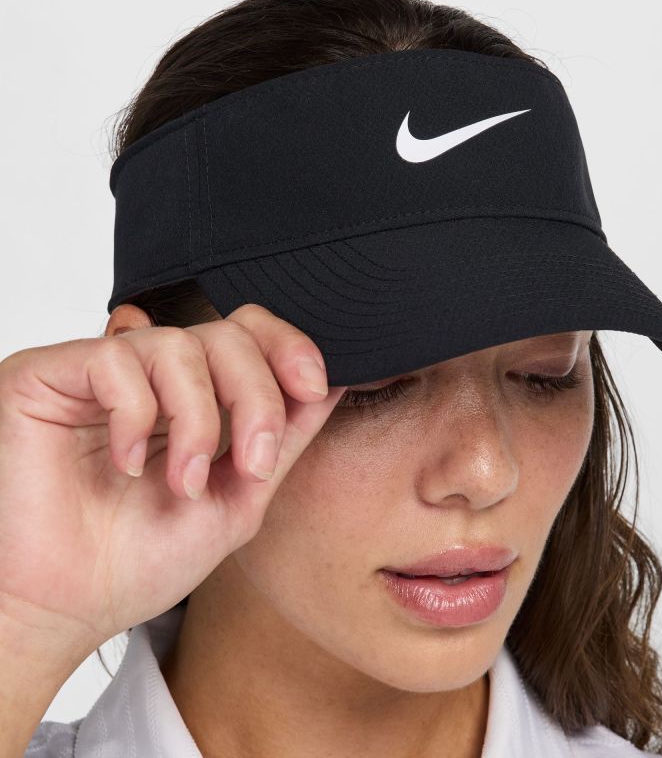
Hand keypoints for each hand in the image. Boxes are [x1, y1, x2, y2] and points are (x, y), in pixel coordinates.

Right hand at [0, 303, 346, 656]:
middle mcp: (152, 377)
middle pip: (228, 333)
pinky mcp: (49, 374)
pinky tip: (126, 463)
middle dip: (256, 397)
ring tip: (182, 482)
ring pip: (178, 345)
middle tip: (249, 463)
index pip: (249, 333)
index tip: (312, 386)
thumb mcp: (239, 498)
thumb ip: (282, 440)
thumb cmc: (142, 560)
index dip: (288, 347)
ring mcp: (102, 373)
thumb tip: (330, 387)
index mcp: (196, 398)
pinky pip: (115, 360)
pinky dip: (136, 415)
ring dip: (198, 420)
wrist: (66, 610)